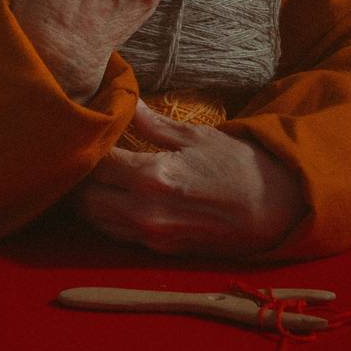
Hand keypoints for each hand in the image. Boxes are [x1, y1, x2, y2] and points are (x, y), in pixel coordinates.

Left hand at [73, 101, 305, 255]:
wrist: (274, 209)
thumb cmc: (237, 165)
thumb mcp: (195, 136)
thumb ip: (153, 123)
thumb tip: (127, 100)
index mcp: (153, 177)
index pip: (96, 163)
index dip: (84, 146)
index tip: (80, 129)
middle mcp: (145, 211)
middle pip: (85, 198)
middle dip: (76, 176)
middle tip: (76, 152)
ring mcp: (151, 235)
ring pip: (95, 220)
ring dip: (85, 199)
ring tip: (87, 173)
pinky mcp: (159, 249)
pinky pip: (115, 233)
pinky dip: (103, 215)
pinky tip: (107, 195)